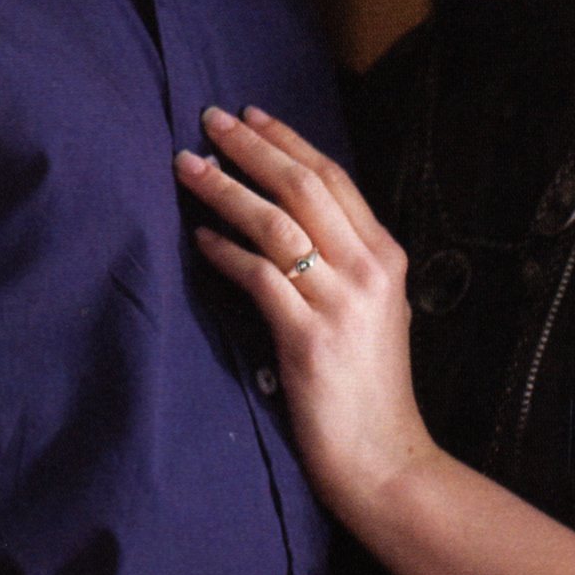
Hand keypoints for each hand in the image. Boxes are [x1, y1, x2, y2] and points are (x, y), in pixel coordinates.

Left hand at [175, 107, 436, 526]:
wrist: (384, 459)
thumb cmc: (369, 386)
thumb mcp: (375, 310)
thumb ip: (346, 261)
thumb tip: (294, 217)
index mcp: (385, 256)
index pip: (333, 177)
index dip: (287, 141)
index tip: (250, 115)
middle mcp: (367, 269)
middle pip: (302, 186)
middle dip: (251, 148)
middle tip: (208, 120)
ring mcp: (339, 303)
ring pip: (275, 224)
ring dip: (226, 189)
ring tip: (188, 166)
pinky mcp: (308, 339)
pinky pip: (258, 278)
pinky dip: (225, 251)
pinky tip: (200, 236)